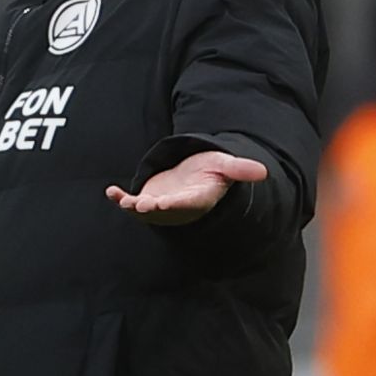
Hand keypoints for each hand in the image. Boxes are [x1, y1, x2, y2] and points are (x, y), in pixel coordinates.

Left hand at [105, 150, 266, 224]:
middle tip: (143, 207)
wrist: (192, 178)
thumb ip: (239, 169)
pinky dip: (120, 197)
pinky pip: (131, 200)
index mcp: (197, 197)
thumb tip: (264, 171)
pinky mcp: (146, 198)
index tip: (165, 203)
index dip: (176, 203)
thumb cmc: (210, 172)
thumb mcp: (224, 166)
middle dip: (154, 208)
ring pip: (146, 208)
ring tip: (125, 202)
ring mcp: (160, 203)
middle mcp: (177, 204)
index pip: (187, 202)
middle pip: (165, 208)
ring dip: (135, 206)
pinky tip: (111, 191)